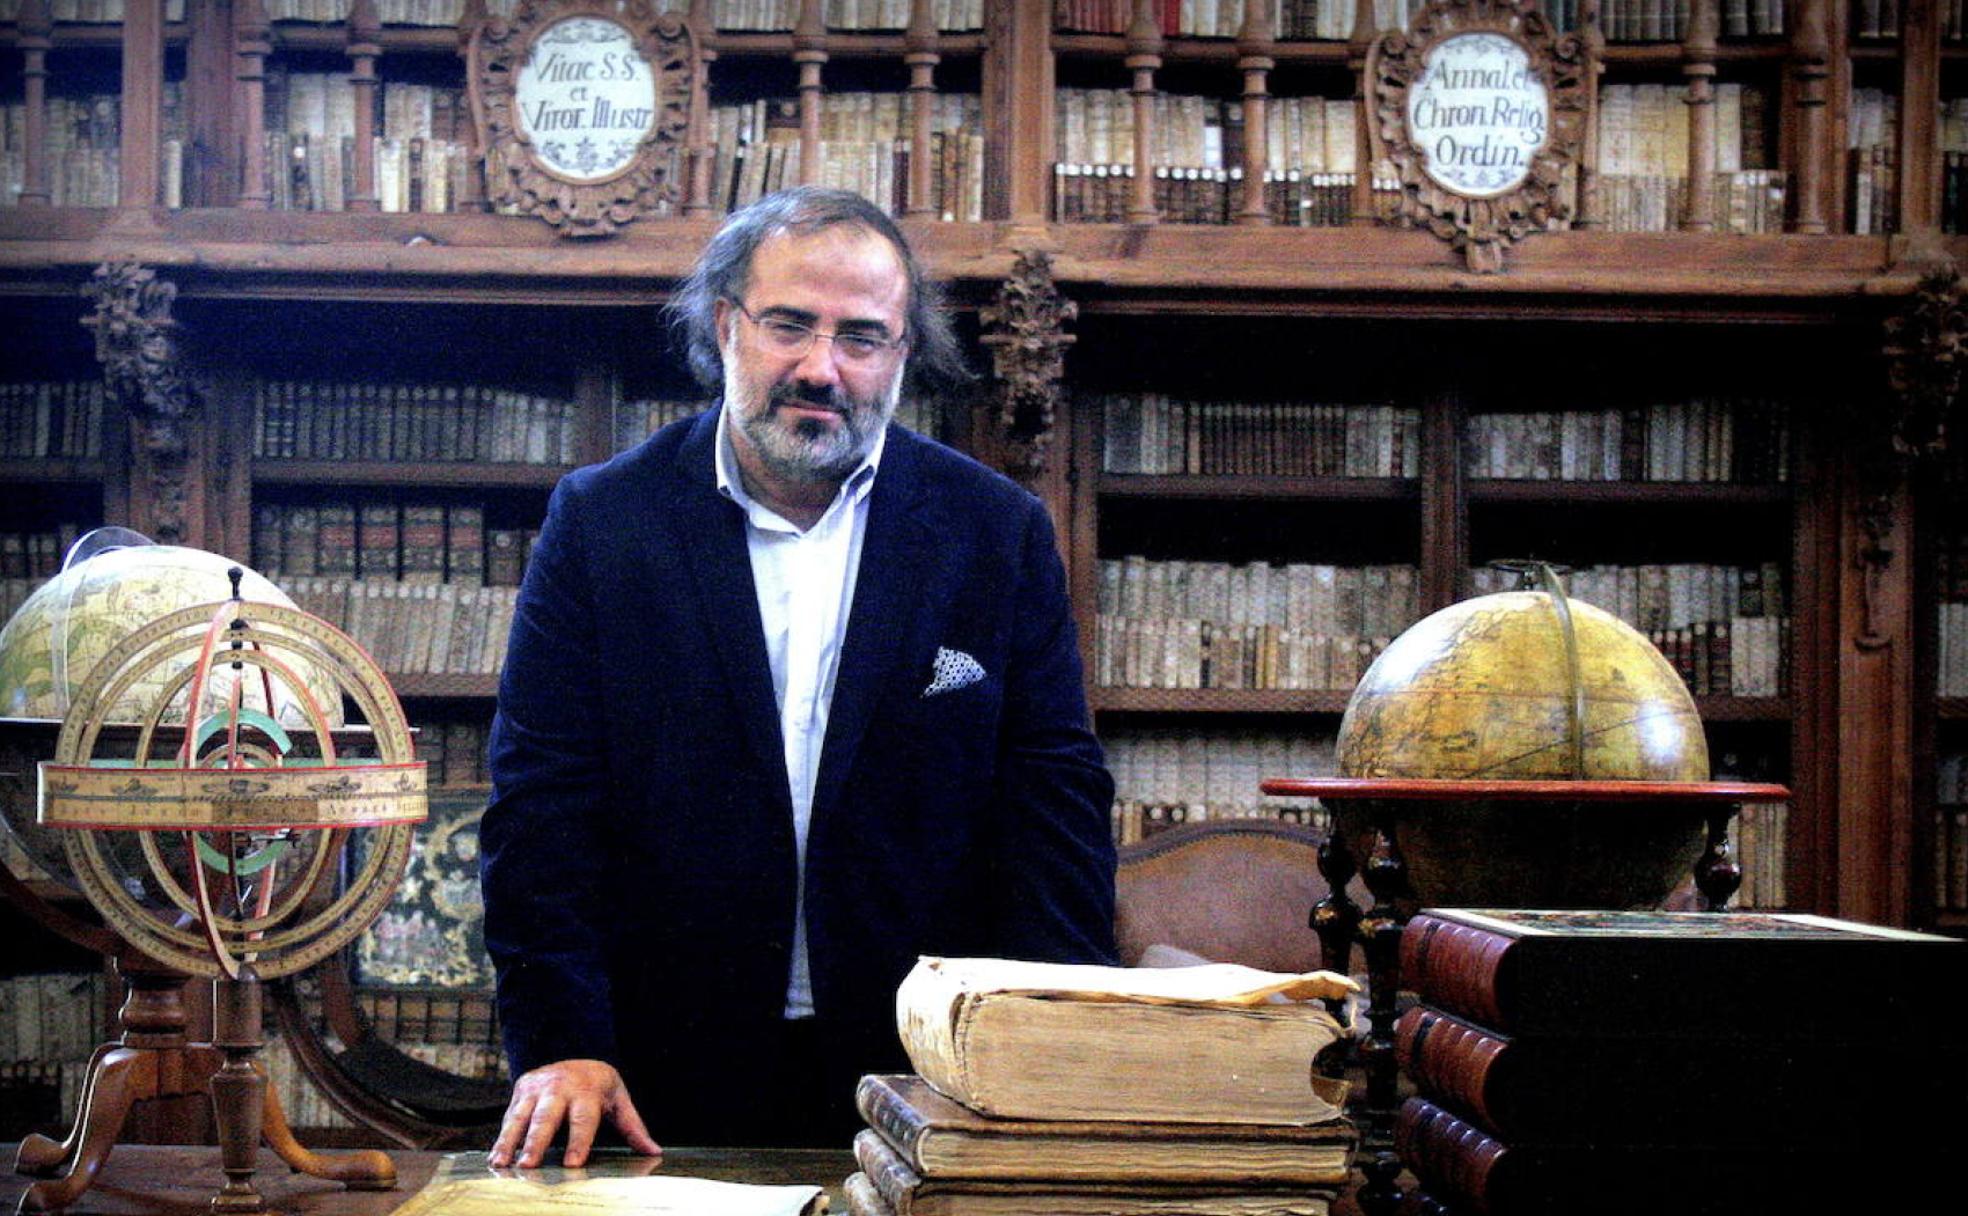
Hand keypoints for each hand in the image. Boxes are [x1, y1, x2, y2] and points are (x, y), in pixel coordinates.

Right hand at [489, 1059, 661, 1167]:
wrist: (575, 1053)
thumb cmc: (598, 1085)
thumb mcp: (619, 1099)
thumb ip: (633, 1127)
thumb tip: (653, 1151)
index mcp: (586, 1090)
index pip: (583, 1119)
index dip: (578, 1141)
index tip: (572, 1163)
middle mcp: (559, 1087)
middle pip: (547, 1117)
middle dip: (536, 1141)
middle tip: (529, 1165)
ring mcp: (537, 1087)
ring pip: (521, 1116)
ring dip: (510, 1141)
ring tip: (502, 1163)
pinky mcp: (521, 1090)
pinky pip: (509, 1116)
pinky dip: (501, 1137)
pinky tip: (495, 1157)